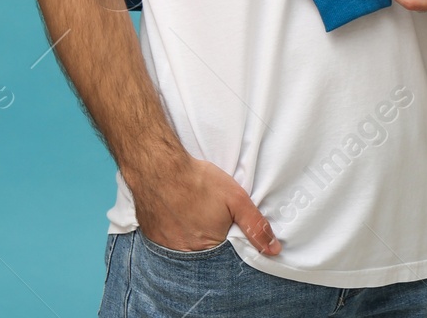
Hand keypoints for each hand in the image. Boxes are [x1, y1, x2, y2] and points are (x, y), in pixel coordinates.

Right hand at [130, 155, 281, 255]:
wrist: (158, 167)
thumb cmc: (198, 181)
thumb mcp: (236, 199)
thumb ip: (255, 225)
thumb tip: (274, 250)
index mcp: (210, 248)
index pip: (225, 258)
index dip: (229, 244)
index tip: (226, 228)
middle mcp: (187, 254)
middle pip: (205, 254)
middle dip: (210, 239)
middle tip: (207, 216)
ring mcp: (167, 247)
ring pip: (185, 248)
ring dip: (191, 236)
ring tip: (193, 214)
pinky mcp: (152, 237)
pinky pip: (167, 241)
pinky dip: (173, 232)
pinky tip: (177, 215)